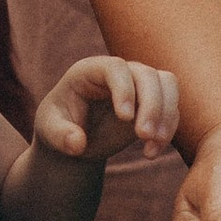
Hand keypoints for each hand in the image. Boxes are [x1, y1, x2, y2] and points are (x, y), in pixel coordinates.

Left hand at [34, 55, 180, 164]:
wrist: (76, 136)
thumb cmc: (59, 125)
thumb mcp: (49, 130)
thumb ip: (60, 135)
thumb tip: (77, 143)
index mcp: (91, 71)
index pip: (115, 68)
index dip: (124, 89)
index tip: (125, 118)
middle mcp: (119, 72)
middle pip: (147, 74)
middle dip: (151, 105)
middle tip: (143, 136)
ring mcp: (139, 85)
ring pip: (167, 85)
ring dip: (166, 116)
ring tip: (152, 145)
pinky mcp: (153, 103)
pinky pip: (171, 108)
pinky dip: (167, 130)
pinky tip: (151, 152)